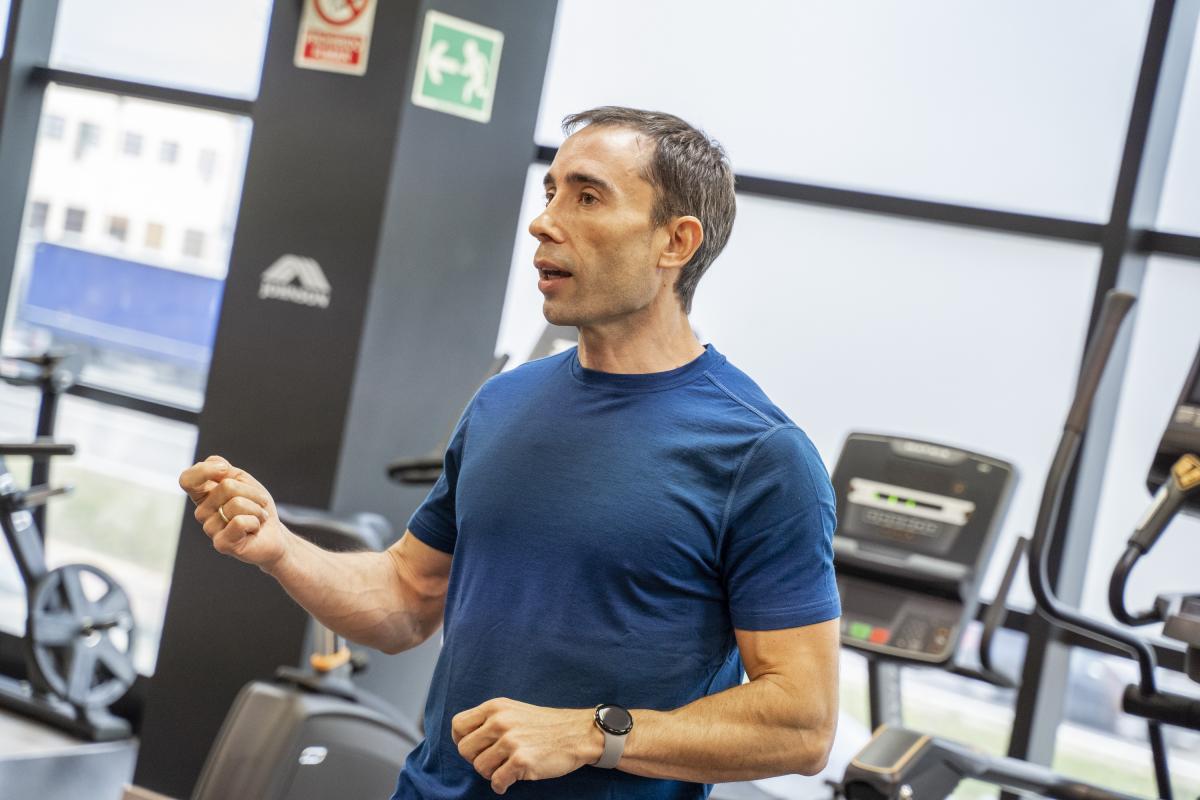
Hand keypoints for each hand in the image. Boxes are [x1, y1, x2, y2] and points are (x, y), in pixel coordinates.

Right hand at [178, 455, 287, 570]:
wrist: (274, 534)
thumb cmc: (256, 506)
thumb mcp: (243, 480)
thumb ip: (225, 470)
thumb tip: (217, 464)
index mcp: (203, 495)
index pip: (187, 479)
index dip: (205, 470)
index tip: (225, 469)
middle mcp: (202, 512)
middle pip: (226, 486)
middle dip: (251, 492)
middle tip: (256, 504)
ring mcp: (210, 529)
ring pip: (237, 503)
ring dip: (257, 508)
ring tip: (256, 517)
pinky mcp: (221, 543)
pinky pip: (240, 522)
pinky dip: (255, 521)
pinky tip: (254, 529)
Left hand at [452, 698, 602, 794]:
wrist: (578, 734)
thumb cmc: (544, 725)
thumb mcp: (513, 711)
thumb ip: (489, 720)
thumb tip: (464, 739)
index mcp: (495, 707)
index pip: (458, 725)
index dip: (462, 740)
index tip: (475, 748)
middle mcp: (500, 721)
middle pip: (464, 750)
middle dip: (476, 760)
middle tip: (493, 760)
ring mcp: (511, 741)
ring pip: (479, 768)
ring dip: (491, 773)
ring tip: (506, 767)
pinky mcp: (521, 760)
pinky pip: (496, 781)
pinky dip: (502, 785)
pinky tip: (512, 779)